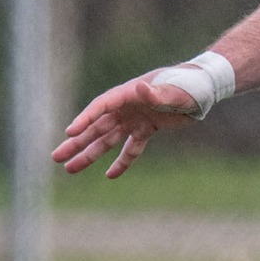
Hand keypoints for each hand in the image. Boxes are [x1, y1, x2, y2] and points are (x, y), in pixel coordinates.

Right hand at [51, 73, 201, 178]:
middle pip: (96, 127)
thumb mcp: (173, 90)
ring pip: (107, 140)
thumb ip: (157, 92)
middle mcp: (127, 107)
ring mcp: (135, 119)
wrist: (203, 89)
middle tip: (56, 157)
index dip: (85, 119)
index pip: (101, 107)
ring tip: (70, 169)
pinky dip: (122, 162)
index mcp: (129, 94)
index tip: (70, 132)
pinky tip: (109, 175)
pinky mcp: (146, 129)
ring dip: (89, 154)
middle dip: (76, 142)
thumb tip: (140, 88)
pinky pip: (130, 149)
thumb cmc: (188, 85)